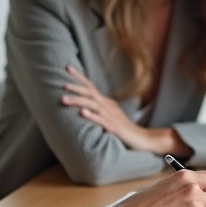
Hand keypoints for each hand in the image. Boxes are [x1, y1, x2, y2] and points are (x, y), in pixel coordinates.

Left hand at [61, 65, 189, 155]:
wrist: (143, 138)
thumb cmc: (124, 129)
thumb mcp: (109, 117)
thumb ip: (97, 110)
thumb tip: (81, 106)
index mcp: (106, 103)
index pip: (91, 86)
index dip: (80, 77)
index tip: (67, 67)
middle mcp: (109, 106)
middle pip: (91, 93)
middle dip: (76, 87)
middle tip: (62, 83)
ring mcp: (112, 116)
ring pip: (93, 105)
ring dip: (78, 101)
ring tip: (63, 99)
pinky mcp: (115, 127)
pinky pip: (102, 120)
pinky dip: (92, 116)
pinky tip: (82, 113)